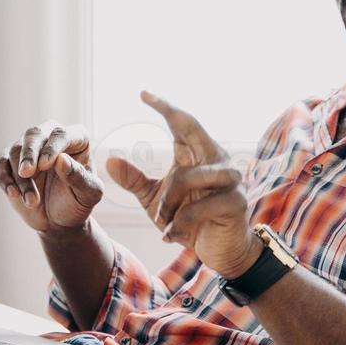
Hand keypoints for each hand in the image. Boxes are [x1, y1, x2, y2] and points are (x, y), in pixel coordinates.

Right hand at [0, 122, 103, 234]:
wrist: (58, 220)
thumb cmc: (77, 202)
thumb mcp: (88, 195)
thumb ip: (79, 177)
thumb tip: (61, 159)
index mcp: (76, 139)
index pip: (61, 134)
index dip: (52, 147)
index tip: (45, 165)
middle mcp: (50, 137)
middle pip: (34, 133)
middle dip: (29, 153)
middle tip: (26, 173)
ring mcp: (29, 149)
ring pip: (16, 151)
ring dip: (21, 178)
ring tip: (32, 202)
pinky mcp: (11, 162)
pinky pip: (1, 164)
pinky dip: (4, 178)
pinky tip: (13, 193)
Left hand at [107, 91, 260, 277]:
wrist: (219, 251)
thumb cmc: (189, 220)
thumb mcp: (156, 200)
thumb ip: (134, 180)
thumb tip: (109, 159)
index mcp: (197, 155)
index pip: (182, 123)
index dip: (165, 106)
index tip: (143, 93)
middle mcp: (217, 160)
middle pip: (191, 130)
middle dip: (171, 119)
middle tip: (145, 104)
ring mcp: (231, 180)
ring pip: (189, 176)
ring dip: (168, 202)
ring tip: (162, 220)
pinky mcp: (236, 203)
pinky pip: (201, 208)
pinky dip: (179, 223)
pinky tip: (170, 236)